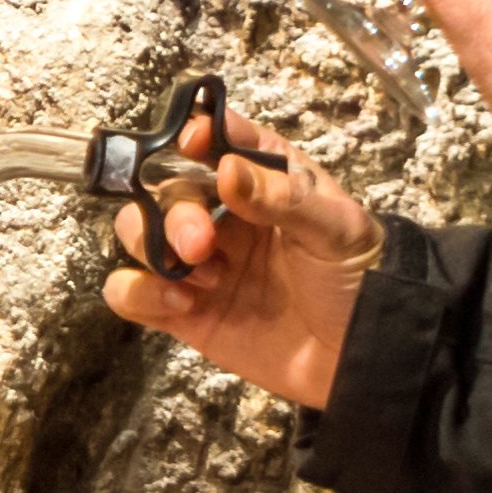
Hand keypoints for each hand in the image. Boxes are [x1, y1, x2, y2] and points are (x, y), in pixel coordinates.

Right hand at [101, 102, 380, 408]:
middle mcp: (222, 213)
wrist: (361, 356)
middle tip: (201, 243)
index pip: (216, 138)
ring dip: (152, 246)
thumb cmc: (359, 280)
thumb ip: (281, 197)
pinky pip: (130, 292)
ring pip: (137, 232)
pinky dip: (139, 292)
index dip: (195, 135)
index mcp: (263, 179)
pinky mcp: (183, 311)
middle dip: (172, 210)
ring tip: (199, 275)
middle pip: (163, 187)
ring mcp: (199, 263)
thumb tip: (225, 168)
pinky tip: (182, 304)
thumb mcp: (335, 229)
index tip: (193, 144)